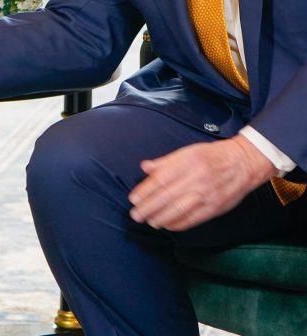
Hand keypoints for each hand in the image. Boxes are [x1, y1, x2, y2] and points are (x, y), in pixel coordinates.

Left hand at [128, 135, 277, 231]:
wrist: (243, 163)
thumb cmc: (211, 156)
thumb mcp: (187, 151)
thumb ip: (165, 161)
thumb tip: (145, 167)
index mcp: (187, 162)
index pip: (161, 179)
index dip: (145, 191)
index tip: (133, 199)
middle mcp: (196, 178)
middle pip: (167, 196)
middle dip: (148, 207)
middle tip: (135, 215)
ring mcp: (206, 194)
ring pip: (179, 209)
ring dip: (161, 218)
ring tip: (149, 221)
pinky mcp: (215, 207)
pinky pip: (193, 218)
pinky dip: (178, 224)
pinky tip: (167, 225)